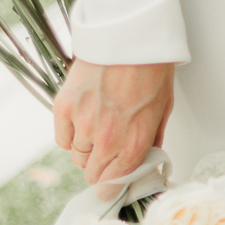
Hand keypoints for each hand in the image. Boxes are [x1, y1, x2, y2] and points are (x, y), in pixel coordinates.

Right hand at [52, 60, 174, 185]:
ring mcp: (83, 124)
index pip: (112, 185)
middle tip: (106, 151)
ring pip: (76, 156)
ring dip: (85, 149)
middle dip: (99, 167)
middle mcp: (106, 140)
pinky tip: (81, 120)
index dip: (110, 187)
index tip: (109, 184)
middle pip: (91, 174)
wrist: (129, 37)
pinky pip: (61, 138)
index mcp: (134, 144)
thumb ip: (152, 141)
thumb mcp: (163, 110)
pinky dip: (69, 134)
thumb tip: (147, 161)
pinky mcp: (64, 107)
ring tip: (96, 128)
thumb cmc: (150, 69)